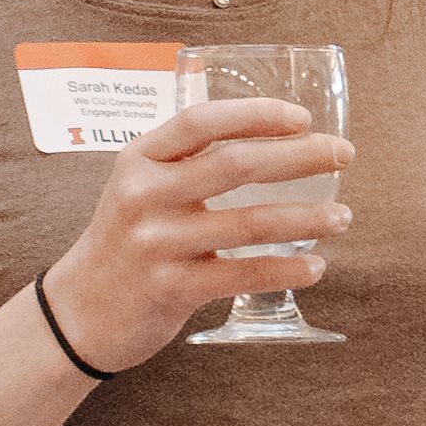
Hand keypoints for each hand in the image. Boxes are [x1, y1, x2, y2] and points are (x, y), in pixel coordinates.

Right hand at [53, 100, 354, 369]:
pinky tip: (316, 267)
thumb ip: (191, 160)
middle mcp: (144, 196)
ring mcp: (156, 243)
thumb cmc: (129, 238)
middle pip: (237, 165)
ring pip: (250, 223)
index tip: (303, 118)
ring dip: (308, 218)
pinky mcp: (171, 288)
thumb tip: (280, 138)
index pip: (201, 121)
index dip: (256, 114)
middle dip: (301, 157)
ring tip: (343, 217)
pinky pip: (243, 275)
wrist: (80, 311)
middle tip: (344, 154)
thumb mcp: (143, 186)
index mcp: (140, 160)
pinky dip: (287, 269)